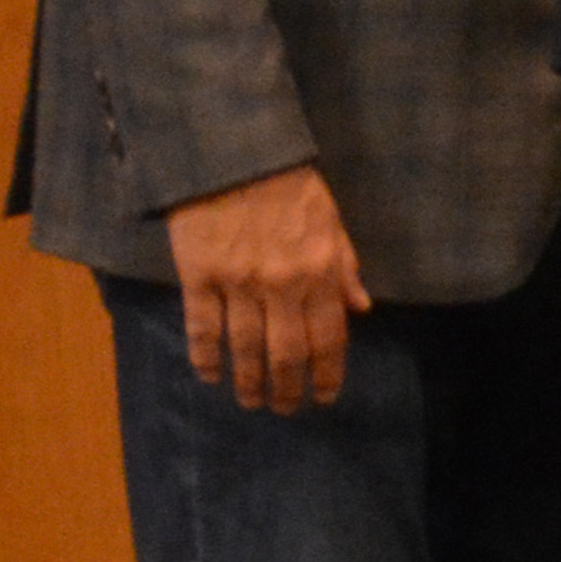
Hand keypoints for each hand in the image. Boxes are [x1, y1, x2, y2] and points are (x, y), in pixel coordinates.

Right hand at [164, 164, 367, 414]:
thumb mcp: (330, 219)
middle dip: (289, 388)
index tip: (324, 397)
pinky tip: (210, 376)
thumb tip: (362, 308)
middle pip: (287, 352)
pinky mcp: (198, 274)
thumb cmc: (288, 183)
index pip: (329, 337)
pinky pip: (202, 327)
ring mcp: (238, 282)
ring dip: (249, 381)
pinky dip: (206, 356)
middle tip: (286, 409)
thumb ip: (344, 266)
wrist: (234, 151)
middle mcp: (282, 285)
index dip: (327, 373)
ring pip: (245, 348)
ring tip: (250, 401)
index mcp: (320, 271)